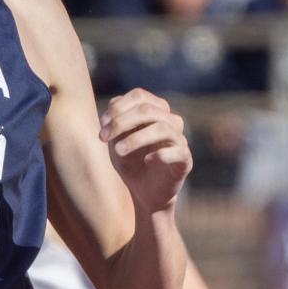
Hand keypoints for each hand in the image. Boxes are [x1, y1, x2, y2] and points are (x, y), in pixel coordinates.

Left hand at [100, 89, 191, 213]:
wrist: (143, 193)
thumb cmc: (130, 162)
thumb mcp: (116, 140)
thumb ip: (115, 121)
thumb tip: (113, 106)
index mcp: (155, 111)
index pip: (139, 96)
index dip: (118, 107)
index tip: (102, 125)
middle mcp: (170, 121)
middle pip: (147, 109)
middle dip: (121, 122)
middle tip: (103, 138)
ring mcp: (180, 140)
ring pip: (162, 128)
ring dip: (135, 138)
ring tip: (118, 151)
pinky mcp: (185, 160)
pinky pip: (177, 151)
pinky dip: (159, 154)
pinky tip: (146, 161)